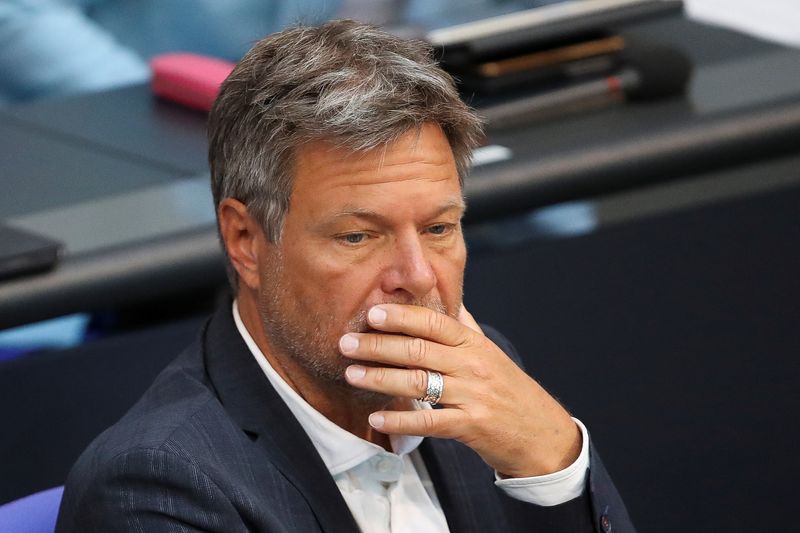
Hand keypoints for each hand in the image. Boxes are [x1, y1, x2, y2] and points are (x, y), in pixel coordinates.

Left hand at [339, 303, 581, 477]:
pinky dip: (401, 419)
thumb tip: (444, 298)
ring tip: (352, 374)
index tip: (372, 312)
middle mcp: (472, 365)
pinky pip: (430, 421)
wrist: (541, 433)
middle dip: (378, 345)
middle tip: (346, 342)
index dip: (403, 316)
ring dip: (381, 378)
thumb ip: (464, 326)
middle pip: (419, 350)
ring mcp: (472, 395)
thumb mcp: (489, 352)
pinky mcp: (471, 425)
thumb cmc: (509, 389)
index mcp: (473, 344)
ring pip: (419, 383)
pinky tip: (377, 417)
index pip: (435, 322)